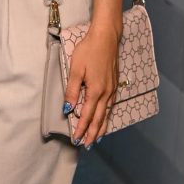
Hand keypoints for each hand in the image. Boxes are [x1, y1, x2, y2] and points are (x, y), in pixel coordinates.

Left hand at [63, 22, 118, 147]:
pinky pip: (111, 106)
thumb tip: (68, 108)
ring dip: (101, 128)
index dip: (81, 128)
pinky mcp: (114, 85)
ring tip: (96, 139)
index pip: (86, 115)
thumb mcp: (75, 69)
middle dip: (92, 133)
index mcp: (95, 90)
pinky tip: (104, 119)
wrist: (106, 38)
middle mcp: (106, 93)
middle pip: (99, 118)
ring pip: (106, 114)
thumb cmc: (88, 51)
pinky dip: (107, 116)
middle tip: (86, 145)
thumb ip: (72, 90)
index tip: (76, 139)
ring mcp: (112, 89)